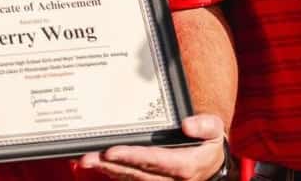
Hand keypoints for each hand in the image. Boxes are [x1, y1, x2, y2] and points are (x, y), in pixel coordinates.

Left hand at [79, 114, 226, 180]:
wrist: (211, 166)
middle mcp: (170, 180)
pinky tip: (96, 164)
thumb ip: (205, 126)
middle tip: (88, 157)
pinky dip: (112, 173)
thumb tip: (187, 124)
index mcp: (185, 166)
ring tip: (85, 160)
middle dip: (111, 165)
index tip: (112, 151)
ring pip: (130, 179)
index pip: (155, 161)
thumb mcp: (215, 131)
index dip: (133, 157)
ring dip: (107, 171)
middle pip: (136, 173)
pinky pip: (130, 180)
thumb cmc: (208, 145)